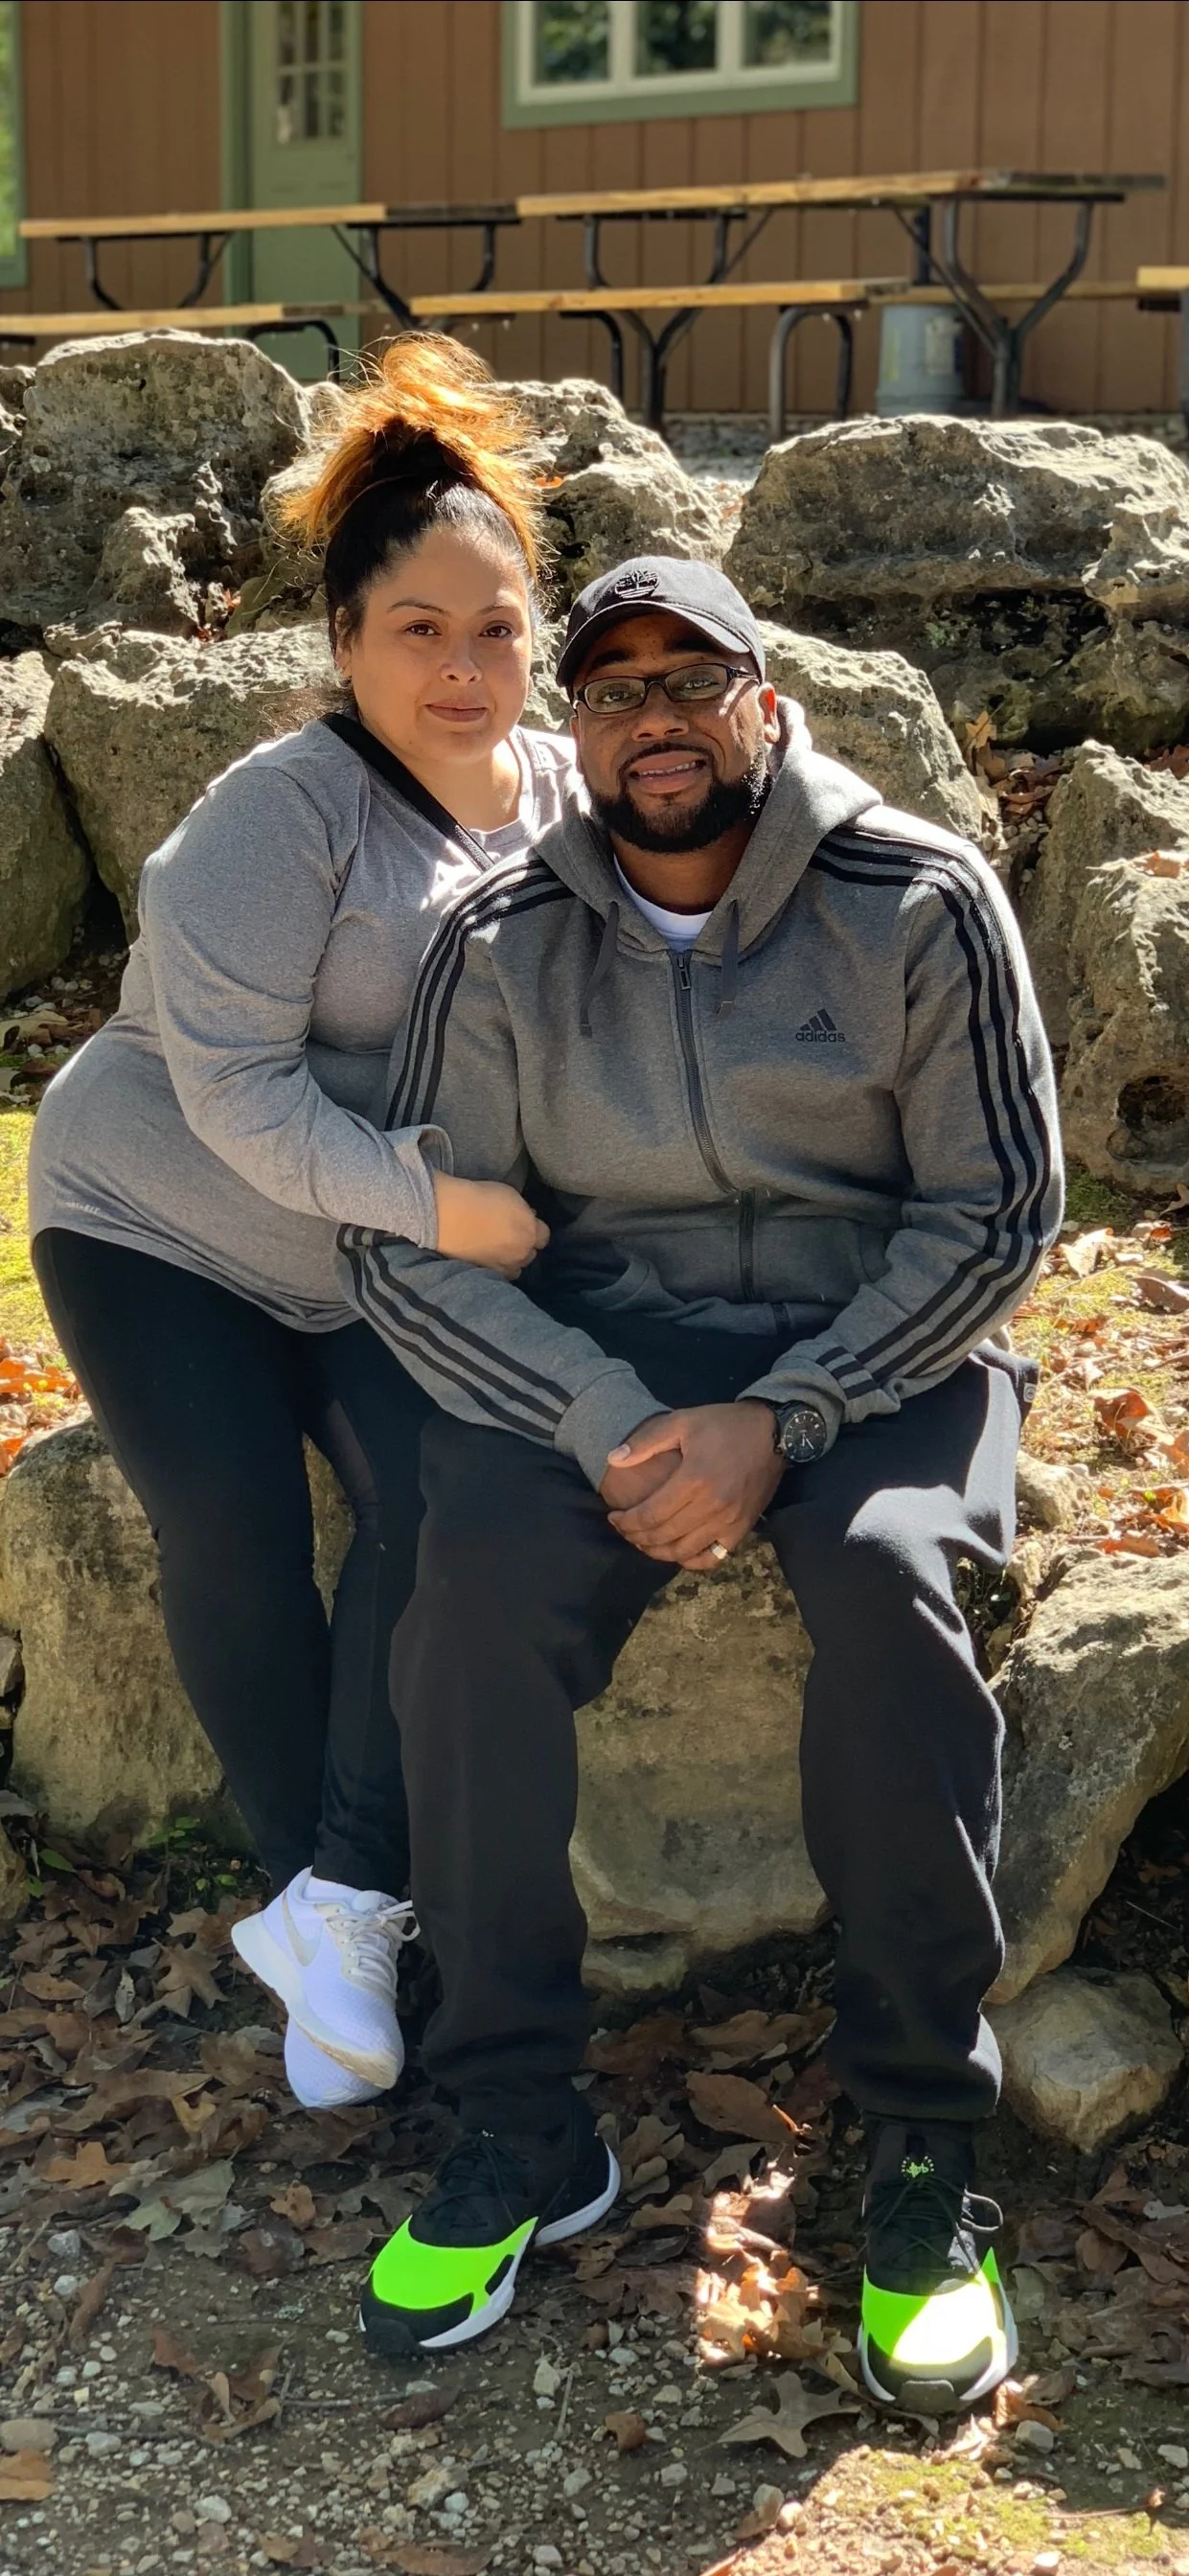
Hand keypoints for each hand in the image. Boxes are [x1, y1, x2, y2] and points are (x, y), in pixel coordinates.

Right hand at [432, 1172, 549, 1277]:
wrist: (449, 1215)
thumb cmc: (479, 1198)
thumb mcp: (510, 1195)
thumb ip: (524, 1211)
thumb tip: (529, 1218)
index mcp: (530, 1231)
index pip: (544, 1236)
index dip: (534, 1229)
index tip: (524, 1223)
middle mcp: (522, 1252)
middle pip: (531, 1253)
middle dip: (524, 1244)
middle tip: (508, 1235)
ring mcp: (505, 1266)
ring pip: (517, 1267)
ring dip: (512, 1259)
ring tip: (498, 1249)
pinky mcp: (487, 1274)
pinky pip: (500, 1274)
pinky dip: (497, 1268)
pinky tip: (487, 1258)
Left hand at [603, 1400, 781, 1568]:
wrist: (774, 1432)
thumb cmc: (724, 1424)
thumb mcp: (682, 1421)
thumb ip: (645, 1441)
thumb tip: (613, 1459)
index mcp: (693, 1479)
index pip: (650, 1514)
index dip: (626, 1521)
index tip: (614, 1518)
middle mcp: (711, 1506)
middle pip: (663, 1536)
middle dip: (636, 1537)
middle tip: (624, 1529)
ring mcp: (729, 1521)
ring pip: (684, 1552)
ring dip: (658, 1552)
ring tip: (644, 1541)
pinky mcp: (742, 1529)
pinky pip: (713, 1558)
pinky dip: (691, 1561)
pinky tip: (677, 1552)